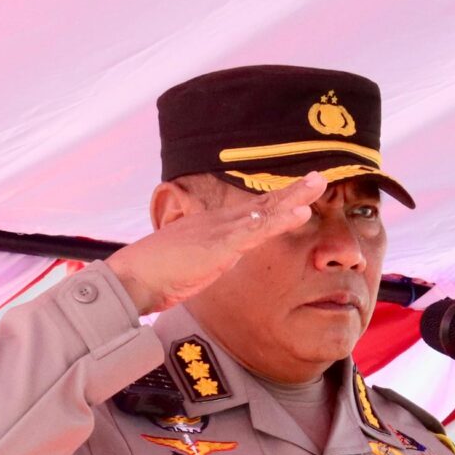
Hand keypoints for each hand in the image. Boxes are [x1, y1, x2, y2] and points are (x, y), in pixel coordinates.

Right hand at [105, 172, 325, 314]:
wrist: (134, 278)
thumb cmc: (159, 274)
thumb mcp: (194, 264)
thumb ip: (213, 258)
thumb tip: (223, 259)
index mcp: (216, 227)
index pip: (254, 211)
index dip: (280, 201)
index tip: (303, 192)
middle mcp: (221, 223)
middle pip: (264, 204)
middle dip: (294, 190)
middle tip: (321, 177)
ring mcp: (220, 231)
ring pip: (264, 211)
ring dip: (293, 197)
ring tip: (319, 183)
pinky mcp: (218, 245)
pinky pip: (254, 231)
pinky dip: (278, 221)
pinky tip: (299, 213)